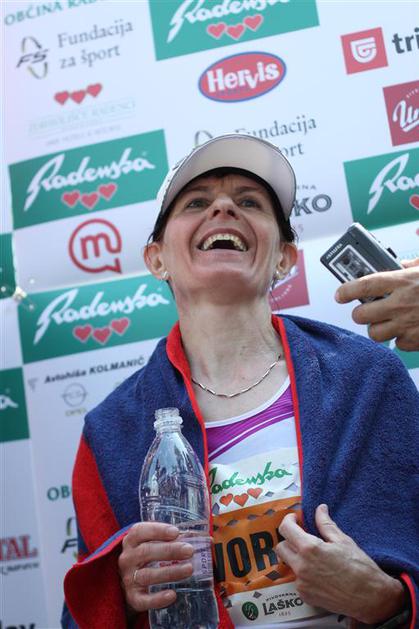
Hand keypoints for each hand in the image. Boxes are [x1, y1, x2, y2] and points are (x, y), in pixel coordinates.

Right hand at [118, 522, 193, 615]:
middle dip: (170, 550)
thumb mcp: (154, 542)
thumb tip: (205, 539)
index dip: (158, 530)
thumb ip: (173, 539)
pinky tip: (172, 595)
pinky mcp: (132, 598)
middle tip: (189, 551)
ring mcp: (128, 578)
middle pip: (146, 552)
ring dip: (170, 572)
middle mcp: (127, 558)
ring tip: (189, 569)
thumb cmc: (149, 555)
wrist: (131, 581)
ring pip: (147, 575)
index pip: (140, 531)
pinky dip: (158, 599)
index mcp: (132, 540)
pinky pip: (143, 600)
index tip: (176, 532)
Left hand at [275, 505, 406, 623]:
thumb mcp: (342, 540)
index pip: (286, 529)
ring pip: (289, 564)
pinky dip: (304, 574)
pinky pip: (297, 580)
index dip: (288, 521)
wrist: (370, 597)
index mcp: (309, 548)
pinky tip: (319, 574)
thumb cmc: (359, 567)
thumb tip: (320, 509)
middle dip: (289, 540)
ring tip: (313, 557)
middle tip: (302, 537)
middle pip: (281, 548)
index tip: (295, 519)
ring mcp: (302, 583)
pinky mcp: (306, 596)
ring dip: (296, 557)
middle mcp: (301, 566)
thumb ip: (326, 524)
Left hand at [335, 259, 418, 350]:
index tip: (340, 295)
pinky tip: (407, 329)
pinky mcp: (414, 340)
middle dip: (360, 313)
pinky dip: (400, 338)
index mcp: (403, 281)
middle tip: (367, 310)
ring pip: (374, 334)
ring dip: (378, 328)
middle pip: (361, 315)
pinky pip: (396, 344)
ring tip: (388, 322)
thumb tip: (404, 264)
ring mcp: (407, 324)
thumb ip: (413, 266)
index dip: (347, 291)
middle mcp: (401, 304)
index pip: (364, 285)